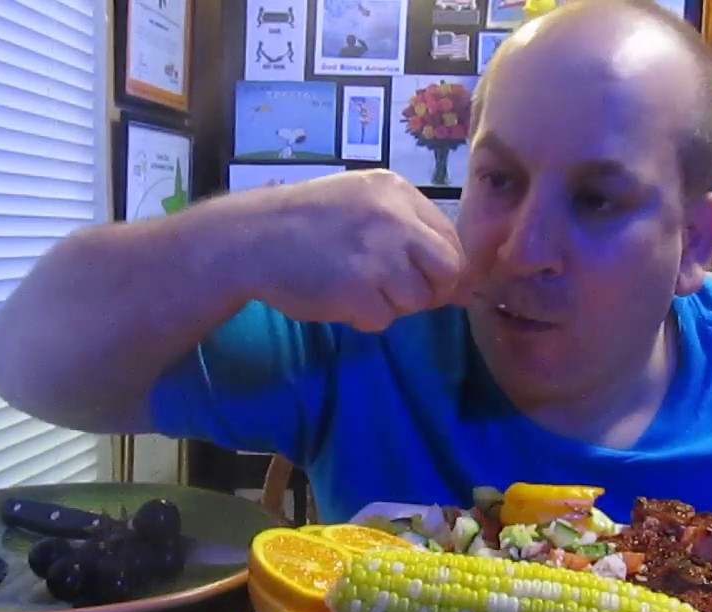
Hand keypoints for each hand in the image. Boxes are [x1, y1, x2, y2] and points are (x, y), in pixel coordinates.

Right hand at [247, 170, 473, 332]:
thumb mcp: (362, 204)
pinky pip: (384, 319)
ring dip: (393, 305)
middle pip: (449, 268)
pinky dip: (365, 319)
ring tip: (358, 290)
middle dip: (434, 290)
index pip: (450, 237)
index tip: (427, 280)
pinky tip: (340, 301)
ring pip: (418, 299)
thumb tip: (461, 282)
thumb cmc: (305, 222)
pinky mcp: (358, 289)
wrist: (251, 238)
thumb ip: (408, 230)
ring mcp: (378, 253)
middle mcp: (395, 218)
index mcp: (397, 191)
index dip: (444, 267)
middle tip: (402, 294)